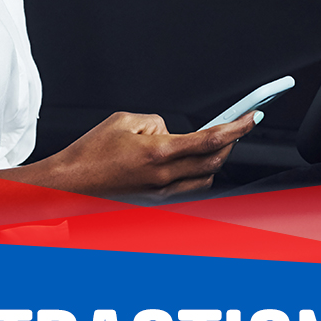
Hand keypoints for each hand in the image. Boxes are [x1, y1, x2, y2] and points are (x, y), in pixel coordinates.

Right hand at [35, 109, 258, 198]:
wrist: (69, 184)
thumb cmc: (89, 152)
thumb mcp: (124, 120)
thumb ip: (156, 122)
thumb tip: (170, 130)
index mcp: (158, 153)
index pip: (210, 140)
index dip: (237, 128)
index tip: (251, 118)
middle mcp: (163, 177)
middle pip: (214, 162)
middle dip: (230, 143)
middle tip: (237, 127)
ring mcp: (160, 194)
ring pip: (204, 180)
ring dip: (213, 161)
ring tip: (209, 144)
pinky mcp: (154, 202)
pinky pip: (187, 189)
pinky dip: (196, 175)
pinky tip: (189, 163)